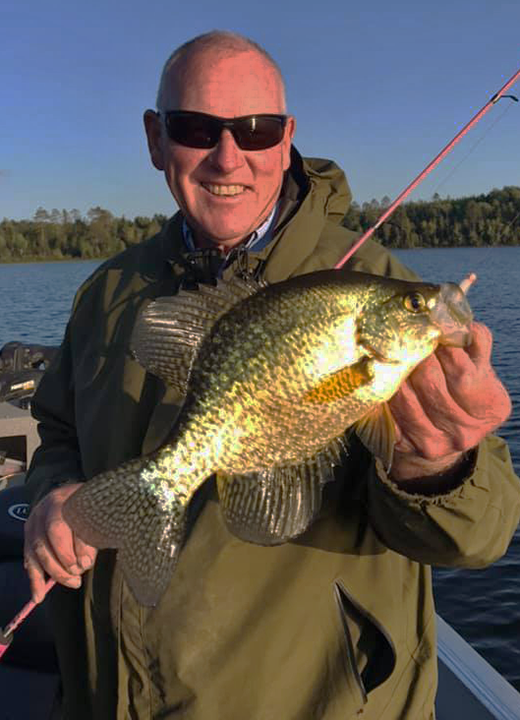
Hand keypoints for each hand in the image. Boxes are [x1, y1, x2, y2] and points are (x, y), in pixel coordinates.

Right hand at [24, 483, 97, 602]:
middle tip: (79, 573)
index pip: (68, 521)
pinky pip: (30, 560)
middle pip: (50, 535)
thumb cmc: (90, 509)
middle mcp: (46, 508)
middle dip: (65, 559)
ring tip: (73, 581)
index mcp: (66, 497)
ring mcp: (34, 522)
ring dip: (54, 571)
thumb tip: (85, 562)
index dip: (76, 544)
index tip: (87, 562)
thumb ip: (93, 533)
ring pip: (38, 549)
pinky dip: (35, 579)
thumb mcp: (96, 514)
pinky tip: (39, 595)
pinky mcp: (28, 536)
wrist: (75, 497)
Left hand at [388, 322, 511, 481]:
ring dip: (394, 374)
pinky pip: (388, 415)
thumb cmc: (460, 390)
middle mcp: (465, 431)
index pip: (463, 374)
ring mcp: (435, 443)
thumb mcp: (478, 369)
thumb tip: (456, 317)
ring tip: (387, 353)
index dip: (444, 349)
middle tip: (402, 337)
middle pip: (432, 385)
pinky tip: (378, 379)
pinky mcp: (406, 446)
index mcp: (490, 407)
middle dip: (415, 357)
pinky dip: (381, 395)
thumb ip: (474, 343)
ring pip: (406, 400)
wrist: (444, 436)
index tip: (430, 328)